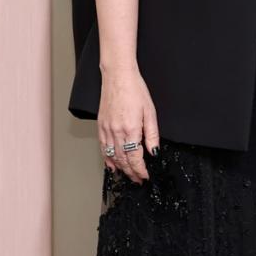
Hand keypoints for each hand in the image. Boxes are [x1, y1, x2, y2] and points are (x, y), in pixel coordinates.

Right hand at [97, 63, 158, 184]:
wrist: (118, 77)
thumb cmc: (135, 90)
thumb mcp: (150, 112)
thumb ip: (152, 134)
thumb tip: (154, 152)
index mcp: (131, 129)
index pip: (135, 158)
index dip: (140, 170)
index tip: (145, 176)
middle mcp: (116, 132)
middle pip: (123, 160)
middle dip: (131, 172)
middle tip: (138, 179)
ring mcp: (106, 129)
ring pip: (112, 156)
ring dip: (120, 168)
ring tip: (128, 175)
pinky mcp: (101, 125)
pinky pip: (103, 147)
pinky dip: (107, 158)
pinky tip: (112, 165)